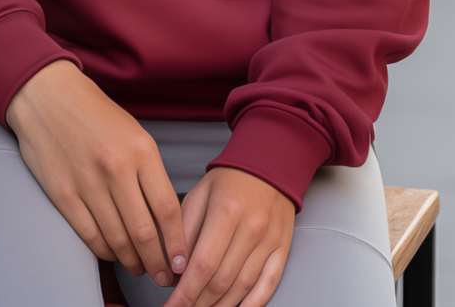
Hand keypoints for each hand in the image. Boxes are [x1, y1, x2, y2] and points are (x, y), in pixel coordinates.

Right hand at [5, 61, 187, 286]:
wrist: (48, 95)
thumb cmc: (95, 114)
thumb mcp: (134, 133)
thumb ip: (149, 172)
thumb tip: (165, 219)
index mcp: (140, 149)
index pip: (167, 209)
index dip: (177, 243)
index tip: (182, 262)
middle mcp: (116, 168)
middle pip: (144, 232)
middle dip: (158, 263)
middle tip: (164, 276)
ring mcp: (87, 183)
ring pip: (118, 240)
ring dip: (133, 262)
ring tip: (140, 268)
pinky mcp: (63, 194)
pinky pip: (90, 236)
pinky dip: (105, 252)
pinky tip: (114, 253)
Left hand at [163, 168, 293, 306]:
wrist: (269, 163)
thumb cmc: (232, 179)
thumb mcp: (199, 194)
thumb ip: (185, 230)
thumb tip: (174, 267)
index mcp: (226, 211)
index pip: (203, 264)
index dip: (185, 292)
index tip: (172, 305)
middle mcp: (251, 228)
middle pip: (221, 280)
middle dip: (198, 302)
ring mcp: (269, 241)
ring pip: (242, 287)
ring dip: (220, 306)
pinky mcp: (282, 249)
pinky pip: (268, 285)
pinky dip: (252, 304)